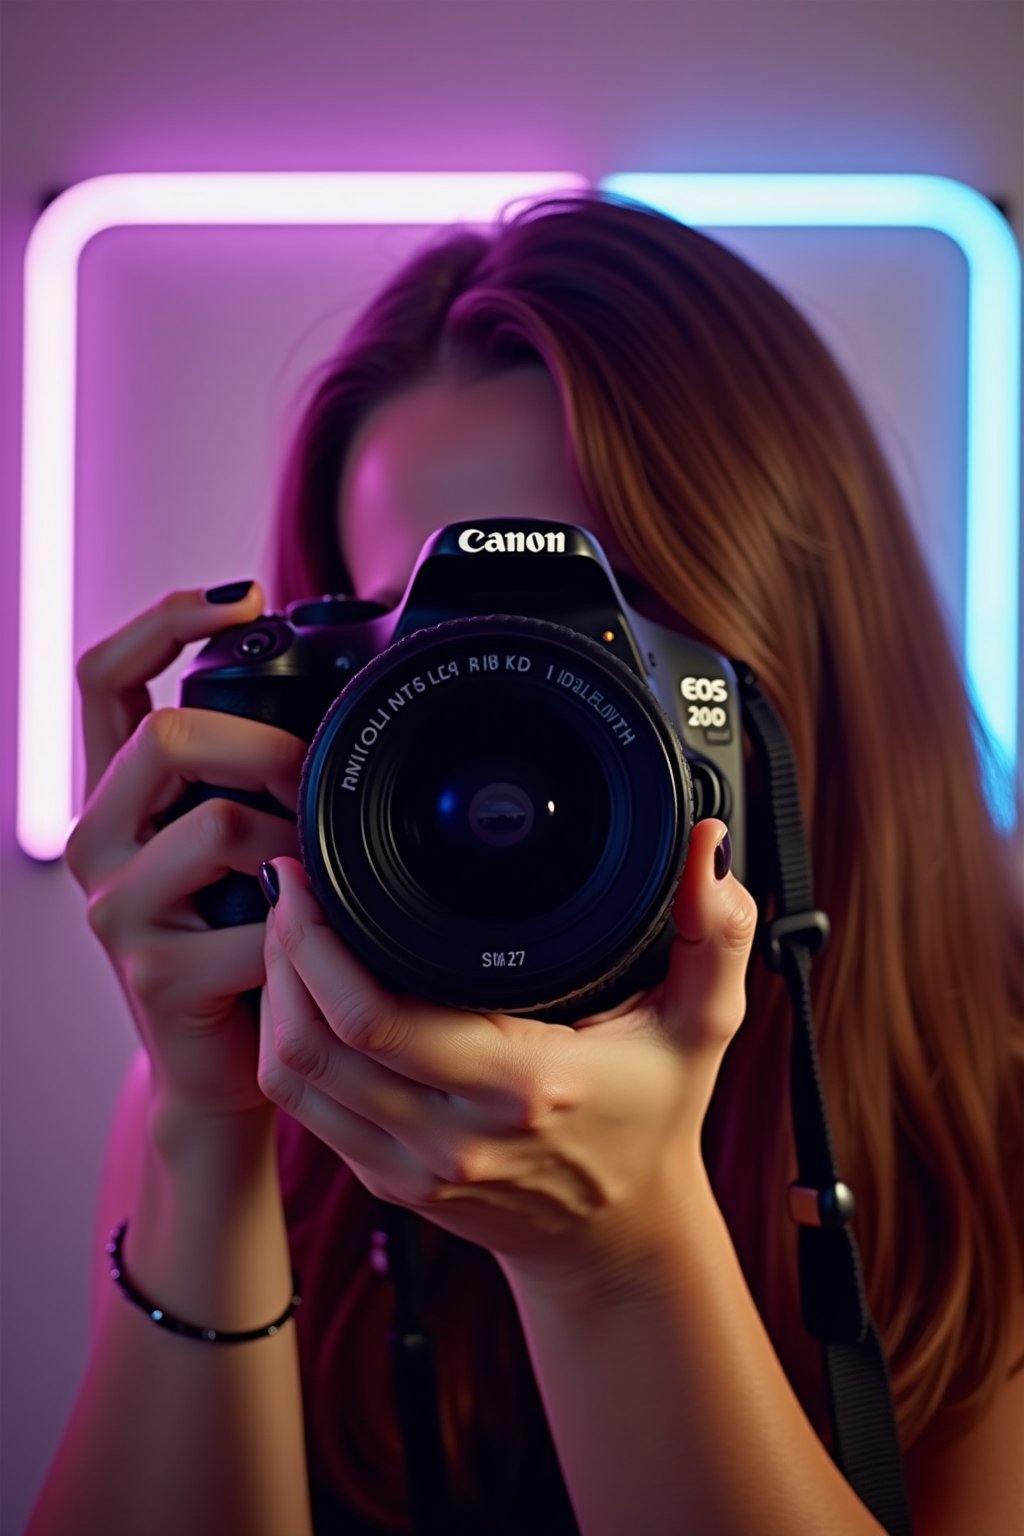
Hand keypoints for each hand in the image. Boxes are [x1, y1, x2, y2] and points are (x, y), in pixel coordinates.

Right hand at [65, 584, 308, 1127]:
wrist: (225, 1068)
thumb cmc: (245, 940)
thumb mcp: (237, 845)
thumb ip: (249, 779)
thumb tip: (334, 700)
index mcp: (116, 795)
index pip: (103, 676)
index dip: (164, 621)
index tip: (244, 595)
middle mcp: (96, 841)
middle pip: (166, 738)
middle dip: (264, 748)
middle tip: (316, 784)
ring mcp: (116, 910)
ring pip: (219, 827)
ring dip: (296, 844)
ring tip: (322, 876)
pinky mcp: (154, 973)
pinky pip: (256, 922)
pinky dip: (307, 929)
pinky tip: (316, 946)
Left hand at [257, 819, 756, 1286]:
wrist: (620, 1240)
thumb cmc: (655, 1120)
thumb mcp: (704, 1023)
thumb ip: (715, 931)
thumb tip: (707, 845)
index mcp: (522, 1083)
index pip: (377, 1017)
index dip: (319, 941)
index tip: (311, 874)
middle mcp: (452, 1134)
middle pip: (311, 1041)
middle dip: (282, 951)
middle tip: (288, 883)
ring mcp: (410, 1165)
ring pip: (291, 1076)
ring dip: (272, 996)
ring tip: (285, 929)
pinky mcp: (385, 1180)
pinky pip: (303, 1109)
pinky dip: (285, 1042)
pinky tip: (297, 991)